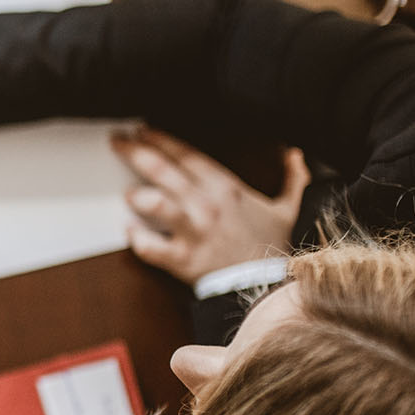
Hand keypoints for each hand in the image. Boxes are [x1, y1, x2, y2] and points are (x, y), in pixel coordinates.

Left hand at [109, 126, 309, 283]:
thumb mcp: (287, 209)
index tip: (141, 129)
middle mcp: (206, 204)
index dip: (160, 138)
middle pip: (162, 169)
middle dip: (135, 151)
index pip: (185, 154)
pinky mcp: (182, 259)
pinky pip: (149, 246)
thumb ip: (293, 178)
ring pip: (155, 203)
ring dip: (136, 195)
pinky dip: (135, 237)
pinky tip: (129, 230)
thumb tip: (297, 154)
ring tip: (128, 193)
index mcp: (225, 187)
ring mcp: (193, 231)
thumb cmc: (271, 245)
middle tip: (117, 142)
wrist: (267, 286)